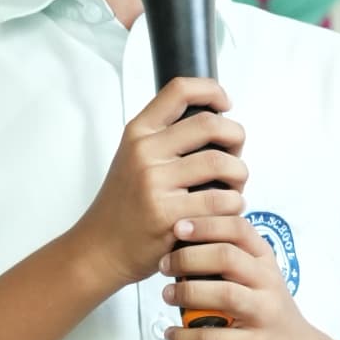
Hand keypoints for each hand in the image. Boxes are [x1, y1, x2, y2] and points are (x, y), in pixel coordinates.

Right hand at [74, 79, 246, 290]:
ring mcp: (155, 183)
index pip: (179, 90)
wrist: (99, 249)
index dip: (211, 90)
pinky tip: (226, 212)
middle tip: (236, 154)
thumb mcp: (133, 160)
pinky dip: (233, 206)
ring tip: (234, 188)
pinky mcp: (168, 214)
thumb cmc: (123, 207)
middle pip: (211, 125)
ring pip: (222, 164)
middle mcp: (145, 152)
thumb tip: (215, 127)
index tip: (225, 104)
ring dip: (240, 175)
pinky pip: (220, 202)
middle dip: (236, 137)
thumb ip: (165, 140)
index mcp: (138, 133)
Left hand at [160, 212, 321, 339]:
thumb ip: (232, 257)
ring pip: (223, 294)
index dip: (206, 224)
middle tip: (164, 264)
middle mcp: (267, 283)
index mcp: (265, 261)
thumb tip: (184, 239)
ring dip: (187, 292)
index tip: (178, 227)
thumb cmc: (268, 311)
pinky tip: (172, 333)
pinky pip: (213, 339)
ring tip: (167, 295)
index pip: (239, 229)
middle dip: (188, 257)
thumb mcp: (259, 277)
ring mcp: (263, 315)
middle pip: (227, 257)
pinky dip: (186, 336)